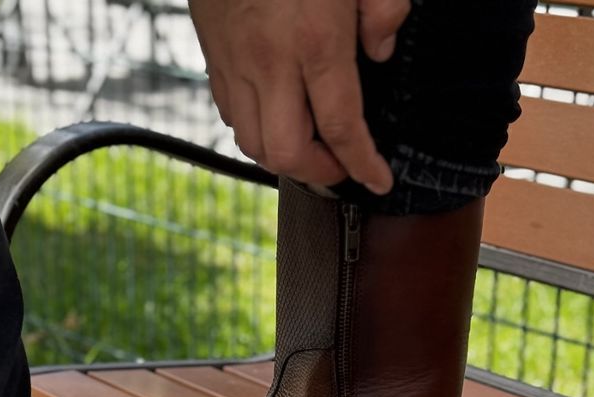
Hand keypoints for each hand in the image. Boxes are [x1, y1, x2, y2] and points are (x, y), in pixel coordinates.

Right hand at [189, 0, 409, 193]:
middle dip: (316, 172)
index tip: (378, 181)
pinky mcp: (210, 52)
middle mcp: (269, 62)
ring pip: (250, 142)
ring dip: (281, 154)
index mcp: (315, 40)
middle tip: (339, 164)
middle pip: (285, 153)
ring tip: (308, 144)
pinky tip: (275, 112)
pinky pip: (228, 113)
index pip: (342, 127)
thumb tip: (381, 50)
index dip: (362, 165)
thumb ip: (383, 7)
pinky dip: (253, 126)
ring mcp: (233, 60)